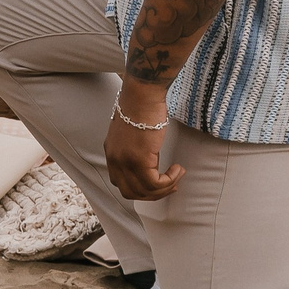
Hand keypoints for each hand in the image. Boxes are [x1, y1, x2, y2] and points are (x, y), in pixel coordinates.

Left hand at [103, 83, 183, 200]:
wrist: (142, 94)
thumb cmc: (141, 106)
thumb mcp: (133, 132)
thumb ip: (136, 150)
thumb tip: (151, 162)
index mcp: (111, 154)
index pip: (121, 184)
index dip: (140, 189)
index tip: (156, 185)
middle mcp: (115, 161)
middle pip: (131, 192)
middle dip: (153, 194)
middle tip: (170, 187)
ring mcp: (126, 162)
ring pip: (145, 191)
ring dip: (165, 188)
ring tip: (177, 176)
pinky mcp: (140, 160)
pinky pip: (156, 183)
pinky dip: (169, 181)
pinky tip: (178, 169)